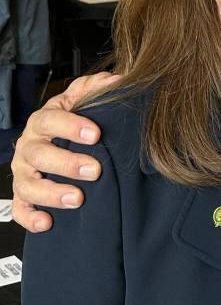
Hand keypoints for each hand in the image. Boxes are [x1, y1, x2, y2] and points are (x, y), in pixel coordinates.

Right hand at [12, 72, 119, 232]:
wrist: (61, 139)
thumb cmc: (75, 119)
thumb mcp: (85, 98)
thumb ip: (98, 87)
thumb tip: (116, 81)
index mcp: (44, 121)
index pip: (51, 120)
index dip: (70, 127)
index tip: (95, 134)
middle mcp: (29, 146)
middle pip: (39, 155)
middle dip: (67, 164)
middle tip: (95, 170)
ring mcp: (24, 172)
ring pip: (28, 185)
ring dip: (51, 193)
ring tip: (77, 198)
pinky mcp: (24, 195)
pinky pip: (20, 209)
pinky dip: (30, 218)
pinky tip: (47, 223)